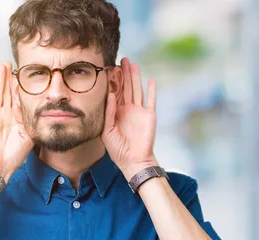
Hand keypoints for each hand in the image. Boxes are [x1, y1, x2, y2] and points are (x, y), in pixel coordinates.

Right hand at [0, 62, 33, 181]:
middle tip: (12, 62)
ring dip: (0, 79)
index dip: (21, 85)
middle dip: (10, 77)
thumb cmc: (16, 153)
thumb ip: (36, 125)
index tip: (25, 72)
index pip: (19, 97)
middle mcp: (6, 113)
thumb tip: (50, 117)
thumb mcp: (30, 137)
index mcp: (17, 116)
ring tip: (2, 66)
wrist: (1, 165)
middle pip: (8, 91)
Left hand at [101, 58, 158, 180]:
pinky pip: (151, 100)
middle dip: (124, 74)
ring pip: (137, 90)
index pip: (114, 92)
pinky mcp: (149, 115)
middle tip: (122, 59)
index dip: (113, 81)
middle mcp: (127, 109)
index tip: (109, 67)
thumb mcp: (107, 131)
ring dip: (135, 77)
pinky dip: (152, 90)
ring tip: (133, 64)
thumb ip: (108, 113)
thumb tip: (109, 94)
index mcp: (116, 112)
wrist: (133, 160)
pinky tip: (151, 80)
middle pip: (126, 87)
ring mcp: (139, 111)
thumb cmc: (118, 149)